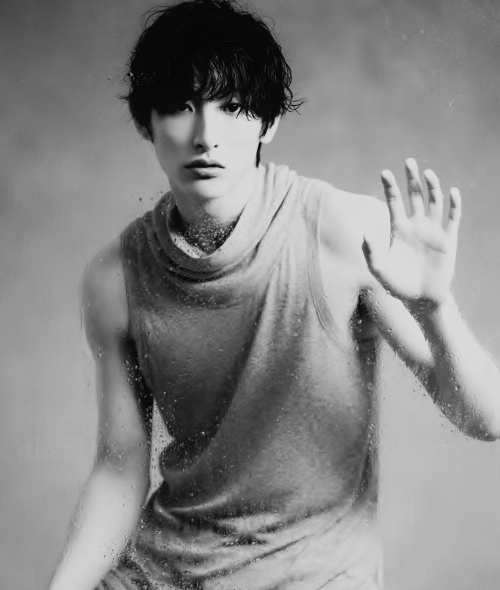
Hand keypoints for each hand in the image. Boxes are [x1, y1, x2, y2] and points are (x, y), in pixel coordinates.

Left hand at [363, 158, 460, 308]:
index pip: (393, 202)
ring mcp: (432, 231)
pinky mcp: (448, 240)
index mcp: (398, 229)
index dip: (390, 187)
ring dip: (432, 187)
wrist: (420, 299)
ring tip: (428, 173)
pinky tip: (451, 192)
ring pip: (433, 202)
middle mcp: (415, 226)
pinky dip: (453, 205)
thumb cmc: (396, 284)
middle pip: (414, 196)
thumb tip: (365, 230)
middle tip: (409, 162)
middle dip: (411, 179)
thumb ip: (371, 250)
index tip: (384, 172)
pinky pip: (452, 219)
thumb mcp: (379, 269)